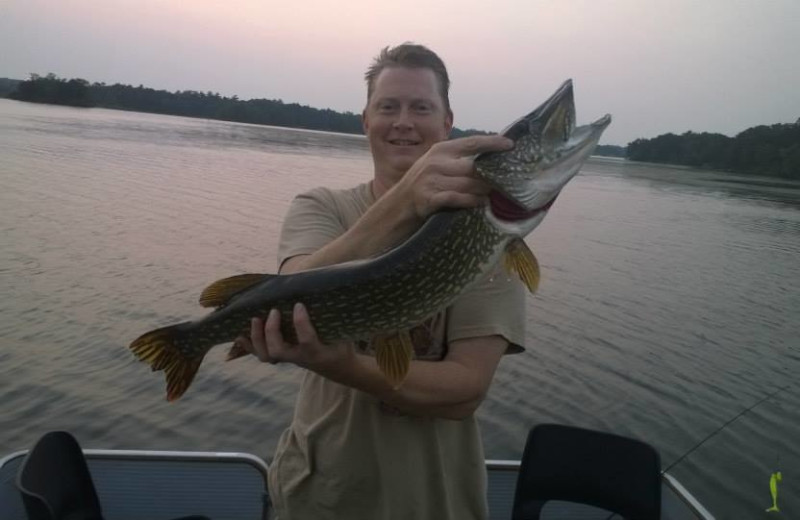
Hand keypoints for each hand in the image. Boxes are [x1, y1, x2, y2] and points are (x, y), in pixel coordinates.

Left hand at [246, 303, 356, 375]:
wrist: (337, 368)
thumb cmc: (340, 346)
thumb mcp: (343, 334)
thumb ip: (334, 318)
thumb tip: (326, 291)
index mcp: (316, 352)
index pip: (306, 340)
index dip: (301, 322)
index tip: (298, 305)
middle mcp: (299, 358)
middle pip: (277, 351)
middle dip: (271, 331)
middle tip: (274, 311)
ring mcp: (288, 359)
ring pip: (266, 355)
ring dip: (257, 337)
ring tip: (255, 318)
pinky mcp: (281, 358)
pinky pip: (261, 354)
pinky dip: (249, 345)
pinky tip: (240, 334)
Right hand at [396, 134, 512, 219]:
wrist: (397, 206)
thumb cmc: (423, 185)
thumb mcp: (436, 165)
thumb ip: (457, 161)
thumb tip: (490, 161)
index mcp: (440, 150)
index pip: (472, 143)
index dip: (492, 143)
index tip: (510, 145)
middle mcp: (436, 162)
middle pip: (474, 167)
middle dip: (491, 176)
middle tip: (507, 181)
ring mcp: (431, 180)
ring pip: (468, 184)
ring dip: (484, 191)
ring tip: (496, 195)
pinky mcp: (429, 198)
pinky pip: (458, 198)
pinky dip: (472, 201)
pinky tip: (481, 204)